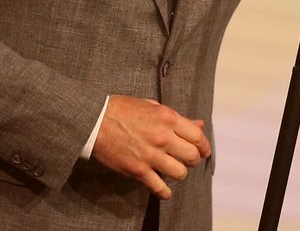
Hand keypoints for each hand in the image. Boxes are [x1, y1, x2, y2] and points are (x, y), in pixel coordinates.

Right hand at [91, 95, 211, 198]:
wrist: (95, 120)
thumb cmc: (122, 109)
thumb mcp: (152, 106)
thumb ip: (177, 118)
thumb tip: (199, 125)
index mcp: (168, 118)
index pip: (198, 137)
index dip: (204, 146)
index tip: (204, 151)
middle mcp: (162, 137)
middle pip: (192, 156)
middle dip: (193, 160)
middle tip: (188, 160)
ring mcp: (150, 155)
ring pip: (180, 173)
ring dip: (179, 173)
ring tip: (173, 170)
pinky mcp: (138, 170)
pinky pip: (159, 187)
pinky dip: (164, 192)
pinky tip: (164, 190)